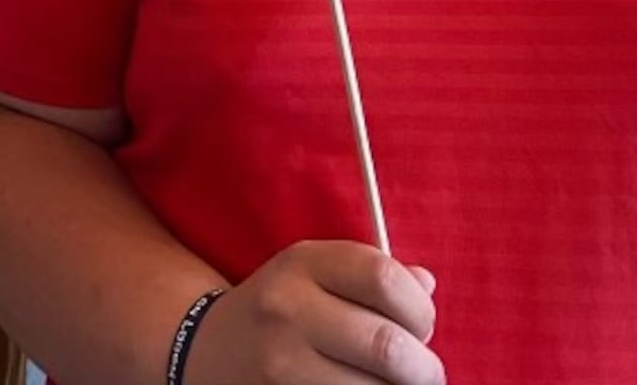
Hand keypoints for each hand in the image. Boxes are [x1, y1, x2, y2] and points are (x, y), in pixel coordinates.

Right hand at [186, 241, 440, 384]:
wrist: (210, 350)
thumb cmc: (282, 308)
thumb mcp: (315, 272)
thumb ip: (372, 275)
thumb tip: (426, 286)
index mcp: (303, 263)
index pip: (383, 278)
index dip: (420, 309)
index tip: (423, 326)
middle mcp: (288, 309)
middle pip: (386, 345)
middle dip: (424, 368)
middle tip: (427, 373)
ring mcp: (282, 364)